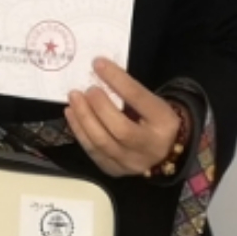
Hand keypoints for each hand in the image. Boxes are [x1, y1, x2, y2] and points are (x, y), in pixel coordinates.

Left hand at [63, 58, 185, 179]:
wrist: (165, 152)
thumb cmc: (154, 120)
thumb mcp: (152, 103)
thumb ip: (130, 92)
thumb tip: (99, 72)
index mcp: (165, 123)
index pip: (139, 99)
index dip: (117, 80)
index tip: (98, 64)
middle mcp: (150, 147)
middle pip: (120, 129)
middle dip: (98, 107)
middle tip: (85, 90)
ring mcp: (132, 163)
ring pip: (102, 144)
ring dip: (83, 119)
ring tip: (73, 99)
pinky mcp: (115, 171)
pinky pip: (93, 152)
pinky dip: (79, 132)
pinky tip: (71, 115)